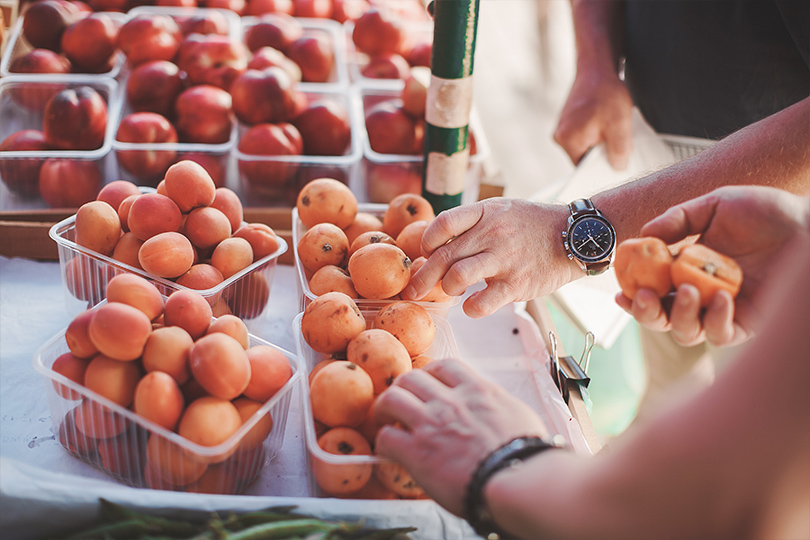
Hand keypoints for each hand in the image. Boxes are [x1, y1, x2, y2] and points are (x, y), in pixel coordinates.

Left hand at [373, 359, 548, 515]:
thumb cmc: (528, 454)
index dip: (430, 372)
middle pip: (411, 377)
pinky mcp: (418, 452)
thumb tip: (503, 413)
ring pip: (392, 398)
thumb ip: (502, 408)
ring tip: (384, 419)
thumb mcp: (521, 416)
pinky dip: (383, 441)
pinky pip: (386, 437)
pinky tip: (388, 450)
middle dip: (402, 388)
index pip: (445, 366)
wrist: (518, 479)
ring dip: (384, 408)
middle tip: (401, 401)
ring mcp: (431, 423)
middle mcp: (451, 401)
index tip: (428, 383)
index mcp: (477, 390)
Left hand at [401, 198, 579, 317]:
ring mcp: (505, 259)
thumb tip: (438, 244)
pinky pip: (481, 303)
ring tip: (453, 292)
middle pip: (443, 257)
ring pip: (457, 278)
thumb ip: (473, 223)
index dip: (427, 241)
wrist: (577, 237)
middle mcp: (493, 233)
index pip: (443, 223)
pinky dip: (470, 309)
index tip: (426, 254)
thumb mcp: (503, 210)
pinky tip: (472, 306)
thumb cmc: (535, 226)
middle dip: (423, 278)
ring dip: (448, 290)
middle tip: (415, 291)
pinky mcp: (517, 284)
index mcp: (486, 213)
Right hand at [553, 66, 633, 169]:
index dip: (601, 165)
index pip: (584, 168)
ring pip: (584, 148)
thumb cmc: (606, 93)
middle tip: (614, 135)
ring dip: (599, 142)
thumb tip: (617, 167)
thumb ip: (619, 149)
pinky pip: (582, 138)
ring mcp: (561, 130)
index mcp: (568, 140)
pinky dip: (595, 133)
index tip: (614, 156)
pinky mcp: (567, 124)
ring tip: (608, 125)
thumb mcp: (620, 123)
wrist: (596, 70)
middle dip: (601, 152)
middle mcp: (560, 137)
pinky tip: (602, 121)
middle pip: (583, 158)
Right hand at [616, 185, 809, 346]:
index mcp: (687, 270)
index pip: (653, 291)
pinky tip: (722, 298)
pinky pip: (723, 334)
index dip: (634, 297)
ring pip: (687, 333)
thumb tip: (643, 235)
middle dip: (646, 314)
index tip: (621, 292)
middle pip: (663, 319)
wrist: (809, 222)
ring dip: (679, 316)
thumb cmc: (766, 212)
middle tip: (644, 297)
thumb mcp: (714, 205)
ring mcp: (724, 310)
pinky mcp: (749, 322)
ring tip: (687, 290)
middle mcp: (701, 294)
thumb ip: (677, 219)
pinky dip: (716, 320)